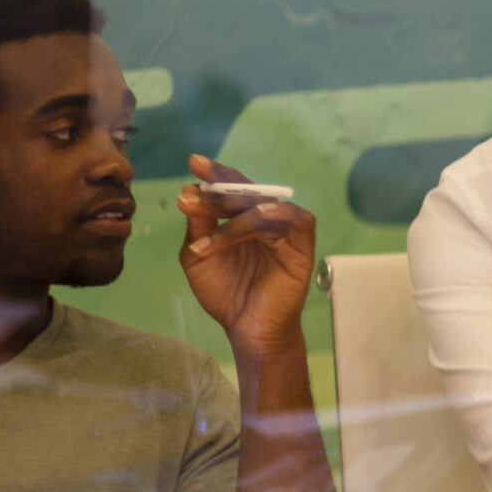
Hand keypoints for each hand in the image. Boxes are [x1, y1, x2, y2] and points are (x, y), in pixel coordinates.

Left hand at [178, 155, 316, 356]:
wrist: (246, 328)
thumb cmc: (225, 293)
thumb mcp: (198, 256)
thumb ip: (197, 226)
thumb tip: (189, 189)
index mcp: (240, 219)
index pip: (231, 189)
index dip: (215, 174)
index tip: (194, 162)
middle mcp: (264, 221)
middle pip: (247, 192)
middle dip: (221, 184)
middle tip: (198, 177)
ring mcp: (285, 232)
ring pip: (264, 205)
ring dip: (233, 208)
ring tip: (201, 214)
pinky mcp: (302, 247)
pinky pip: (297, 220)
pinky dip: (276, 214)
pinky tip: (257, 215)